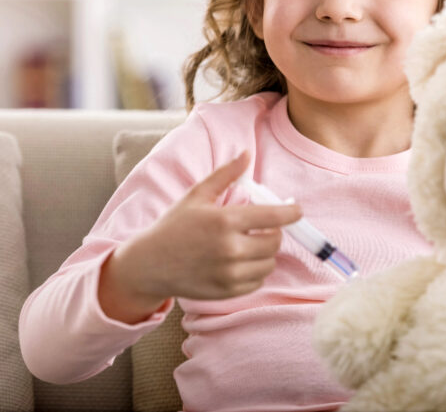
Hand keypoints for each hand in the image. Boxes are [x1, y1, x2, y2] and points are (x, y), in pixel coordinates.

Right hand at [98, 151, 301, 322]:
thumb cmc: (174, 226)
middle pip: (275, 241)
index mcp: (225, 221)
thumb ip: (226, 174)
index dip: (291, 213)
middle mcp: (230, 249)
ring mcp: (229, 273)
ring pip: (269, 262)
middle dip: (275, 232)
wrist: (148, 265)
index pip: (274, 216)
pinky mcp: (227, 292)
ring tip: (250, 243)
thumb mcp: (197, 195)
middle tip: (263, 227)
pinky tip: (242, 261)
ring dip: (266, 252)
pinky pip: (258, 280)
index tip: (297, 210)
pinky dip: (256, 270)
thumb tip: (247, 153)